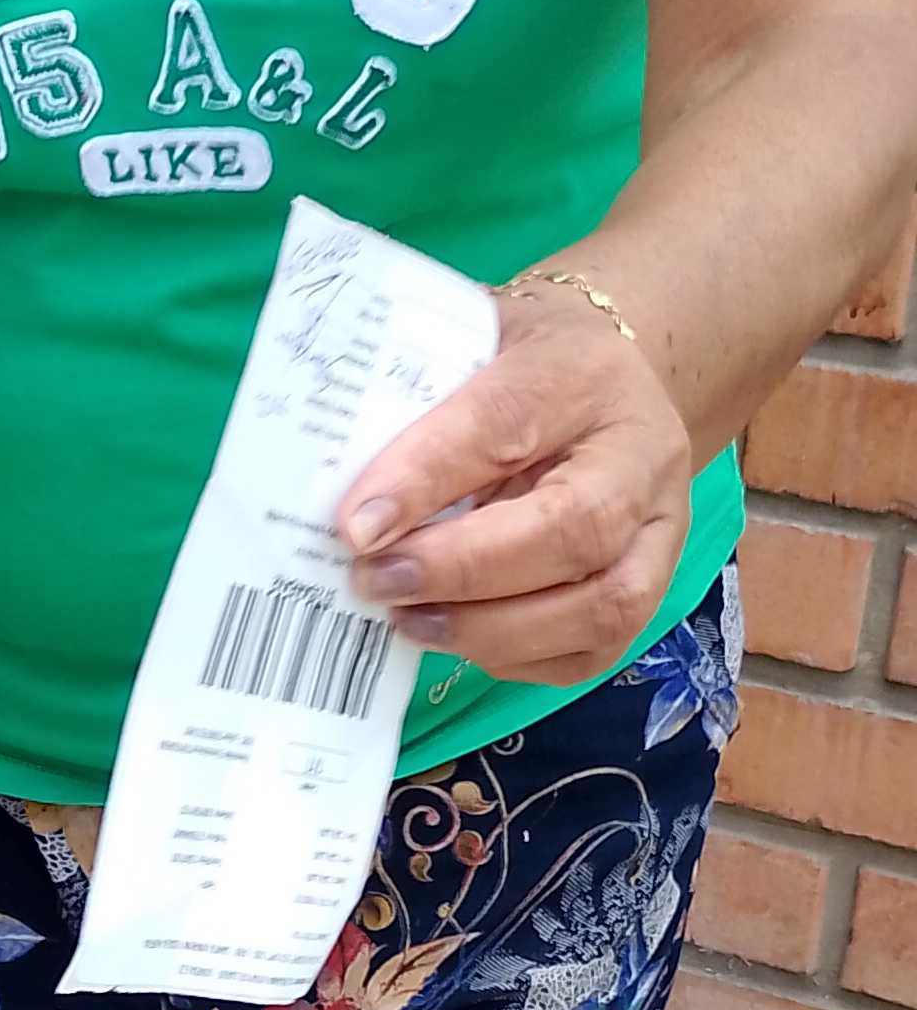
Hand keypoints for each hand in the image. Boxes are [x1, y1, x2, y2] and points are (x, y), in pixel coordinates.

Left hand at [339, 279, 693, 685]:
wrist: (602, 386)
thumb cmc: (516, 370)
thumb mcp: (466, 350)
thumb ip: (415, 407)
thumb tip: (350, 506)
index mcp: (588, 374)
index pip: (508, 422)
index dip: (428, 477)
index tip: (356, 524)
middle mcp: (644, 456)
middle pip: (576, 528)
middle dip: (463, 570)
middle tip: (377, 581)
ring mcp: (660, 533)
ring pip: (601, 604)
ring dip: (489, 630)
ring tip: (409, 619)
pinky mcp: (649, 593)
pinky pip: (589, 653)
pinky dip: (513, 659)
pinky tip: (454, 637)